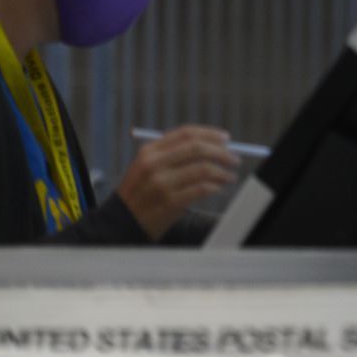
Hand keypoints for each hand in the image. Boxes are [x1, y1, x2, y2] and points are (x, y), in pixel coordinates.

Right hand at [115, 125, 238, 239]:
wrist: (121, 223)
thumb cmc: (141, 194)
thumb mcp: (146, 167)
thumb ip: (173, 154)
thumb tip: (212, 145)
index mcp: (149, 151)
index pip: (186, 133)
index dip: (210, 134)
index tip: (226, 138)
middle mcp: (154, 164)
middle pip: (197, 148)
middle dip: (222, 152)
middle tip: (235, 159)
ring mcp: (161, 183)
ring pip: (203, 169)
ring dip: (223, 172)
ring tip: (230, 177)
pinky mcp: (169, 202)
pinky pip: (201, 189)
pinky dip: (215, 186)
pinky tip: (219, 188)